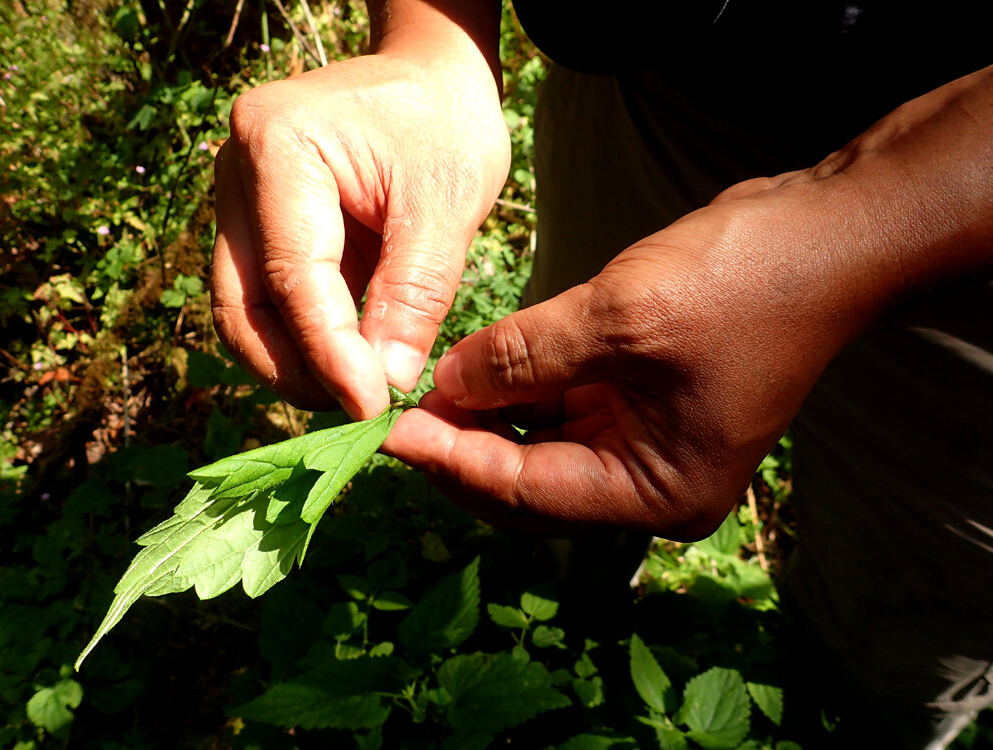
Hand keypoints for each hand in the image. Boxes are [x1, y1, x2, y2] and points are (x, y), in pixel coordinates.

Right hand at [211, 51, 508, 417]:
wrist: (431, 79)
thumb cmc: (444, 124)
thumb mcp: (446, 204)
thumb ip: (414, 293)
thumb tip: (384, 382)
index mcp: (277, 144)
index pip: (292, 274)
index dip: (329, 353)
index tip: (370, 407)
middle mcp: (235, 173)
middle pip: (242, 302)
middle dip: (297, 370)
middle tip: (358, 413)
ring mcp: (238, 202)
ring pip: (244, 310)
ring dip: (295, 365)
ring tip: (357, 397)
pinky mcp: (258, 228)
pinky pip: (266, 300)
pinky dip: (302, 342)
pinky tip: (347, 369)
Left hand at [386, 64, 992, 537]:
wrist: (823, 236)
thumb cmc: (737, 284)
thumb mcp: (618, 319)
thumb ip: (522, 358)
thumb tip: (445, 382)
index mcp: (656, 493)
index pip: (530, 492)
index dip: (454, 462)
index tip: (390, 432)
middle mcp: (651, 484)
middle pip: (531, 482)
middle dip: (465, 448)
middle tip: (399, 416)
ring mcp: (649, 444)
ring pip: (544, 446)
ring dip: (489, 419)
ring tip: (427, 391)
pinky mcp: (645, 403)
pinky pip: (567, 409)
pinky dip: (522, 391)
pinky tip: (480, 369)